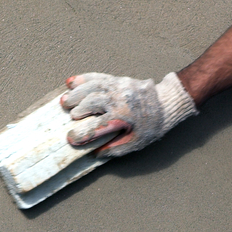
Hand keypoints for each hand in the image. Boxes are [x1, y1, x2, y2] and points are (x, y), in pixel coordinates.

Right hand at [61, 72, 196, 156]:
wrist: (166, 104)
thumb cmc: (151, 126)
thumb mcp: (137, 143)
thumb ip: (116, 149)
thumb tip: (96, 154)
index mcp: (123, 117)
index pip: (98, 127)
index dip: (83, 134)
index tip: (71, 138)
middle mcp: (120, 100)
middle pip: (92, 102)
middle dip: (78, 109)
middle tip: (70, 116)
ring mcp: (119, 87)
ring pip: (92, 87)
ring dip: (76, 93)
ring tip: (65, 100)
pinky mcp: (118, 80)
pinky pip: (98, 77)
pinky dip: (83, 79)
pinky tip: (71, 81)